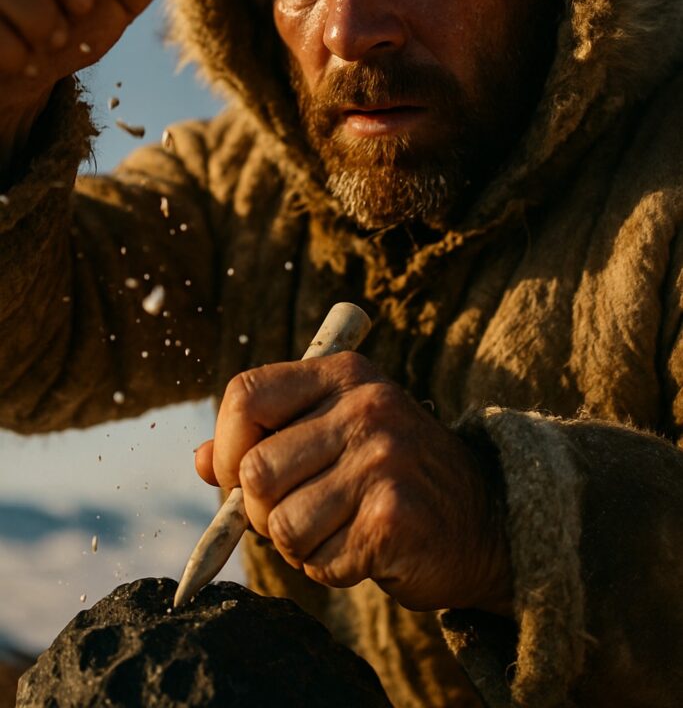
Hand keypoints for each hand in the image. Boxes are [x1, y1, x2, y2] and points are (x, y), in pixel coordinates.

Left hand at [196, 352, 511, 613]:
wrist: (484, 519)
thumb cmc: (391, 475)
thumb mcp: (333, 434)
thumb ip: (267, 438)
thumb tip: (199, 461)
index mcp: (344, 375)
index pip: (244, 395)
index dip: (224, 445)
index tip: (236, 479)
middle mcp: (365, 406)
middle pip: (253, 471)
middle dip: (262, 512)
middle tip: (299, 515)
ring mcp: (383, 458)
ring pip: (281, 524)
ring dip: (299, 547)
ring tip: (339, 529)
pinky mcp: (394, 516)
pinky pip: (319, 561)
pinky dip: (331, 569)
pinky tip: (366, 548)